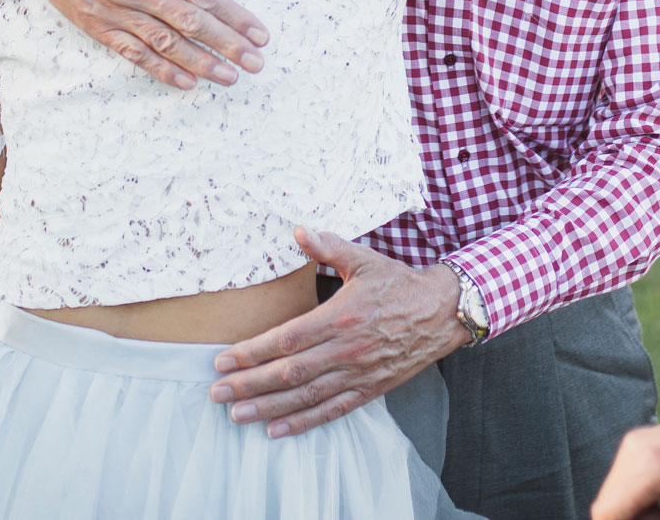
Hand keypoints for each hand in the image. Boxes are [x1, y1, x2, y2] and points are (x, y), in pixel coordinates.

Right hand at [0, 0, 268, 88]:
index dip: (234, 17)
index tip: (260, 34)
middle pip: (191, 23)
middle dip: (228, 46)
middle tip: (256, 64)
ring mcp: (118, 10)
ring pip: (166, 44)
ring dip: (201, 63)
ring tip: (230, 77)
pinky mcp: (99, 26)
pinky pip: (135, 53)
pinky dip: (161, 70)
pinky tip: (186, 83)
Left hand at [208, 228, 467, 437]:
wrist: (442, 312)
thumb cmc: (399, 284)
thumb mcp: (364, 259)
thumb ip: (329, 247)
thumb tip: (299, 230)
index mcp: (340, 316)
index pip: (286, 339)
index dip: (251, 352)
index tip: (222, 360)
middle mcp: (346, 350)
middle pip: (289, 373)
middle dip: (249, 385)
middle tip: (216, 393)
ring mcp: (357, 373)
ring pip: (306, 396)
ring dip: (268, 408)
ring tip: (236, 415)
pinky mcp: (369, 390)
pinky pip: (332, 411)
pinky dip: (303, 423)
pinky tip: (276, 430)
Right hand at [592, 417, 659, 519]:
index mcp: (649, 468)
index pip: (605, 513)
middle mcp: (633, 450)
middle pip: (605, 505)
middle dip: (629, 519)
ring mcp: (632, 442)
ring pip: (611, 494)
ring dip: (631, 510)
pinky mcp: (635, 441)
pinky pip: (621, 479)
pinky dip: (635, 495)